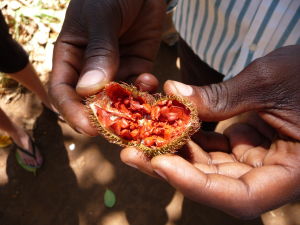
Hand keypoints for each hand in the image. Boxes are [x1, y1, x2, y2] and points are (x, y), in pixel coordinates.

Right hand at [49, 0, 164, 134]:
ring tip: (140, 111)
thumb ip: (98, 51)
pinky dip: (145, 90)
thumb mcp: (102, 18)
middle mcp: (90, 68)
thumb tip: (89, 90)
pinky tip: (151, 83)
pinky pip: (139, 87)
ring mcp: (115, 69)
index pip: (63, 92)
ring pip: (118, 99)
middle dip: (104, 116)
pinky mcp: (138, 66)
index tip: (89, 127)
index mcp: (71, 57)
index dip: (73, 111)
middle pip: (91, 102)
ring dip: (129, 108)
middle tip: (120, 127)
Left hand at [120, 45, 299, 217]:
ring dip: (175, 151)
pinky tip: (168, 123)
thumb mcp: (269, 82)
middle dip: (172, 168)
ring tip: (142, 135)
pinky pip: (214, 146)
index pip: (240, 197)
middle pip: (215, 184)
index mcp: (293, 174)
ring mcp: (259, 159)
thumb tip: (173, 94)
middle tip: (133, 152)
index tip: (159, 165)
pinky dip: (191, 136)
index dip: (196, 186)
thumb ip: (220, 96)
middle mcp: (273, 174)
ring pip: (210, 165)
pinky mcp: (248, 144)